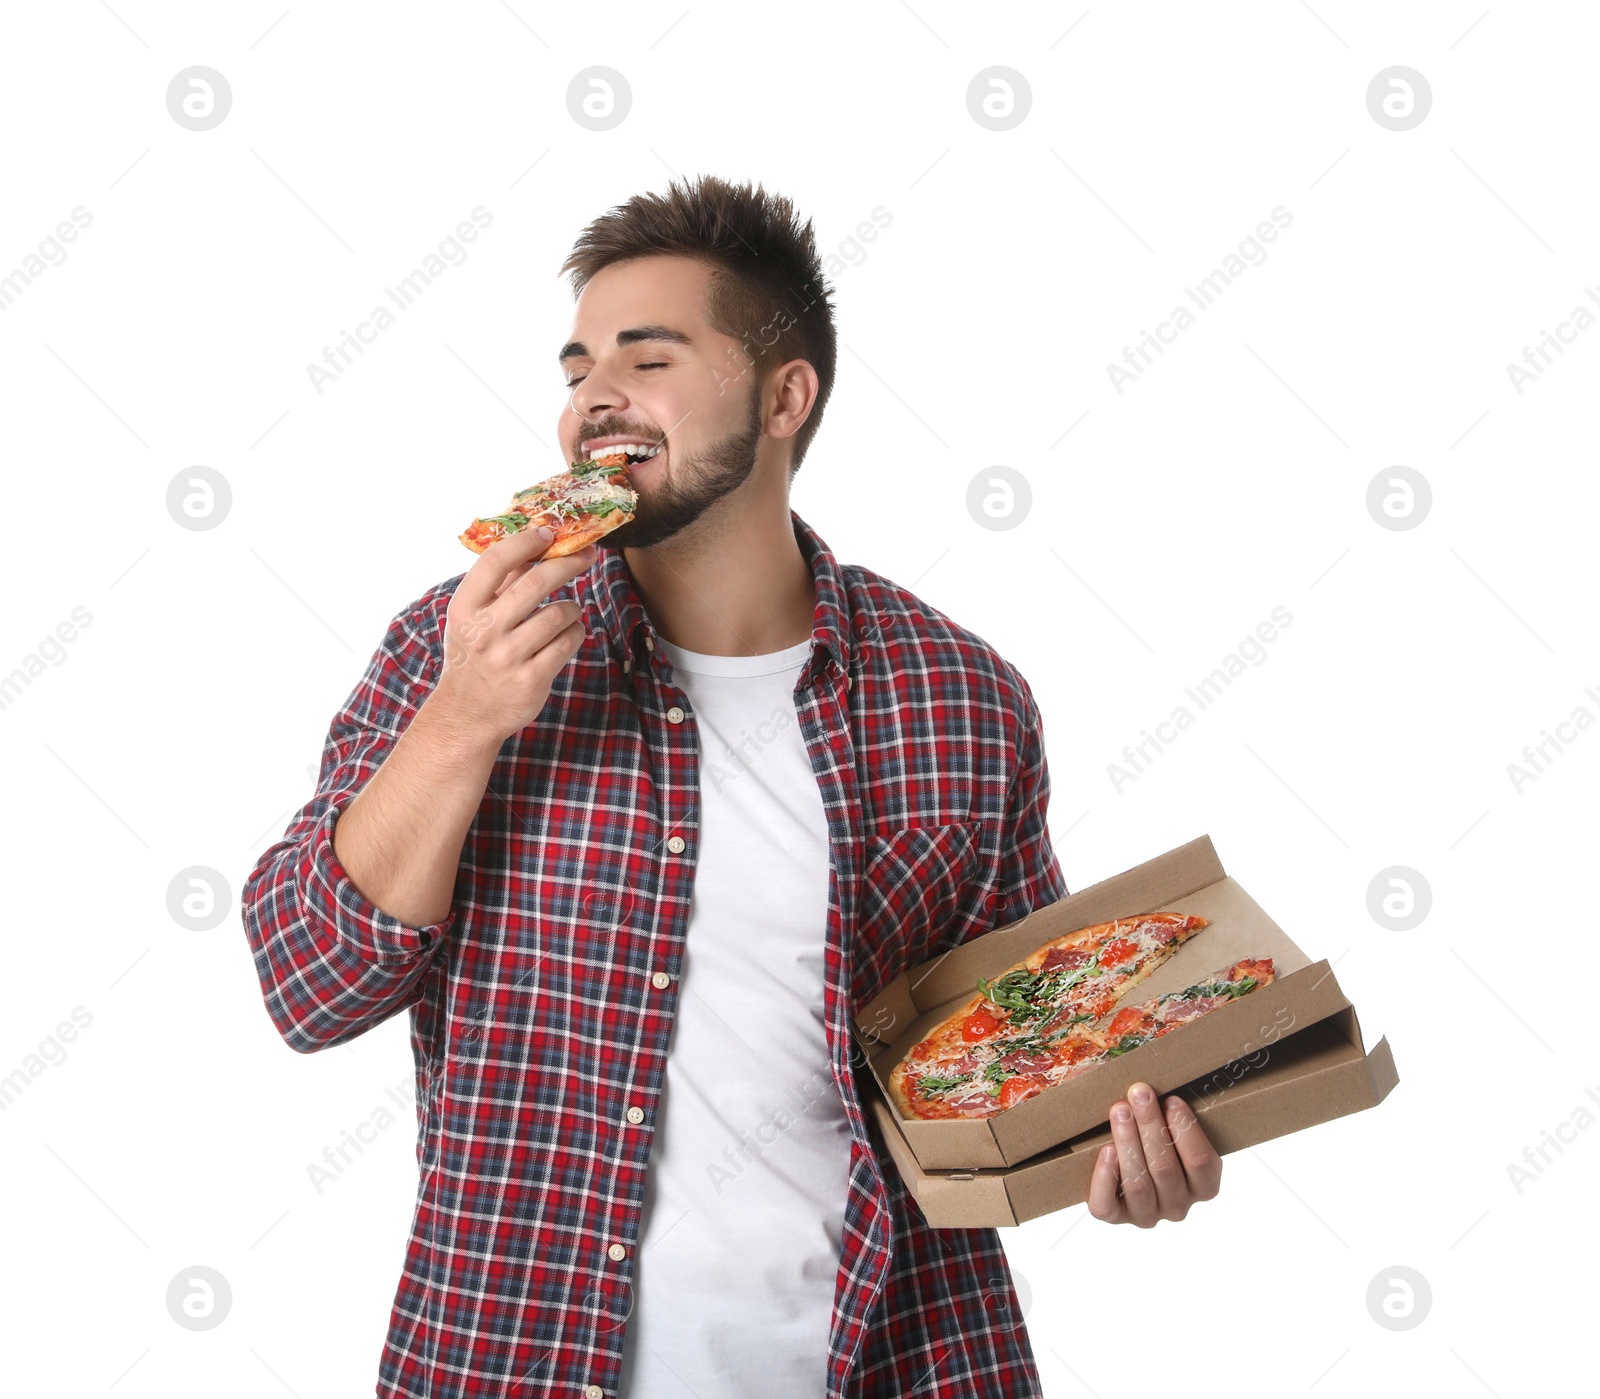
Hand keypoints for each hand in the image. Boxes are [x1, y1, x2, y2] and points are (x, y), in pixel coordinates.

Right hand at [429, 525, 598, 747]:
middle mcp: (484, 631)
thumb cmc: (474, 656)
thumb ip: (501, 585)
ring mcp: (508, 657)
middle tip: (588, 554)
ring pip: (561, 612)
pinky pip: (569, 641)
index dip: (526, 541)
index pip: (496, 561)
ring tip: (565, 614)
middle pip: (537, 581)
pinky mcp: (532, 679)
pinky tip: (566, 635)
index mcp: (465, 608)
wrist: (467, 714)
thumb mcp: (472, 619)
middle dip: (569, 563)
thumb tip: (536, 543)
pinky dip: (575, 632)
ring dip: (572, 608)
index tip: (548, 532)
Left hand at [1086, 1081, 1220, 1226]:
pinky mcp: (1115, 1217)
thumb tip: (1160, 1084)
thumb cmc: (1160, 1140)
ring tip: (1119, 1110)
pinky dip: (1105, 1177)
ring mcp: (1146, 1215)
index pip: (1201, 1162)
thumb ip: (1177, 1114)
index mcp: (1204, 1186)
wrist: (1130, 1168)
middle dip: (1150, 1125)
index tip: (1172, 1099)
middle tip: (1139, 1093)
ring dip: (1128, 1141)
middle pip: (1165, 1169)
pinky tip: (1106, 1149)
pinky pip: (1107, 1204)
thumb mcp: (1178, 1129)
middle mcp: (1178, 1207)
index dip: (1186, 1130)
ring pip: (1138, 1183)